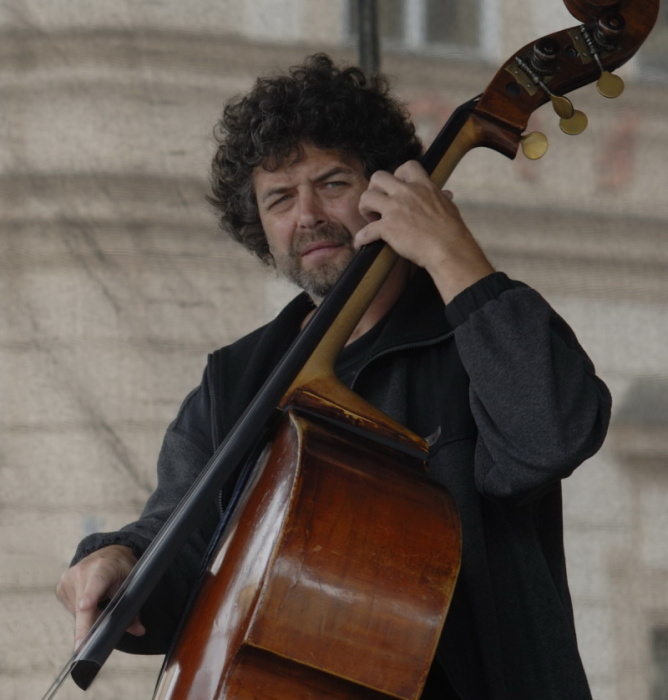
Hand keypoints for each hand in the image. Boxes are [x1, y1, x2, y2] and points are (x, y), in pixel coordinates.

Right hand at [56, 545, 144, 649]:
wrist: (107, 554)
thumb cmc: (121, 568)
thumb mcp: (132, 582)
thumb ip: (133, 607)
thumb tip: (140, 631)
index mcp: (103, 566)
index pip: (97, 582)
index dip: (91, 596)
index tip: (84, 607)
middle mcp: (82, 571)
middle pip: (83, 606)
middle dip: (87, 627)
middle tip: (84, 647)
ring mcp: (68, 578)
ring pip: (77, 612)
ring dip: (89, 617)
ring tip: (103, 603)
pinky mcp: (61, 586)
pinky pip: (71, 608)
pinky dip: (82, 611)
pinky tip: (91, 601)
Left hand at [356, 160, 494, 302]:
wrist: (449, 248)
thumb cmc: (452, 231)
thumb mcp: (448, 207)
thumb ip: (441, 198)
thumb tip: (446, 194)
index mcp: (423, 186)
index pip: (406, 167)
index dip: (397, 176)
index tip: (396, 189)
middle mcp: (406, 193)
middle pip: (378, 177)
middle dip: (374, 189)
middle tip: (379, 204)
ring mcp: (395, 209)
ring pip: (366, 197)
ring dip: (364, 208)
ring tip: (371, 220)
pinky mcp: (387, 227)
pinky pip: (365, 231)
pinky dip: (361, 238)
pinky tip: (361, 243)